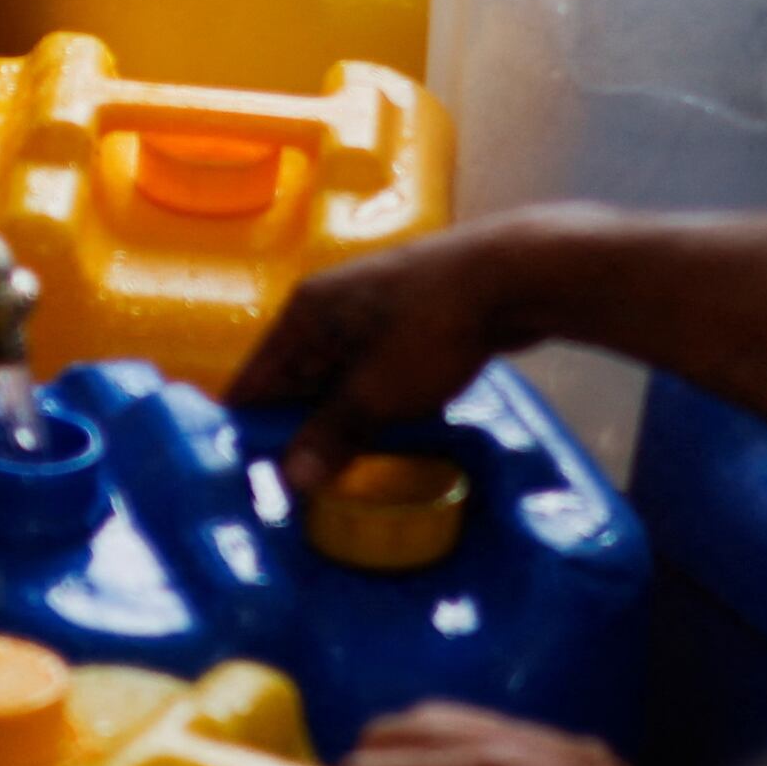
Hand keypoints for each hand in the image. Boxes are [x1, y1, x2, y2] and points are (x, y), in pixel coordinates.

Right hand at [225, 215, 573, 488]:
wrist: (514, 275)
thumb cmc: (432, 330)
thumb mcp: (376, 393)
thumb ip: (330, 435)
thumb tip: (290, 480)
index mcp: (306, 313)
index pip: (256, 380)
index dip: (253, 431)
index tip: (253, 480)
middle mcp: (331, 305)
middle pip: (298, 381)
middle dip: (300, 432)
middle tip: (299, 490)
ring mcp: (374, 309)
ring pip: (343, 378)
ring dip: (344, 421)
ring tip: (343, 474)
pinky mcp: (413, 319)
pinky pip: (379, 371)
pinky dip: (380, 404)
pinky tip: (393, 440)